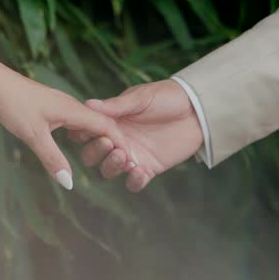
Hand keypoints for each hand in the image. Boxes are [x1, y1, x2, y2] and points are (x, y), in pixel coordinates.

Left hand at [0, 75, 131, 189]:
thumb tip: (69, 183)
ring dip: (101, 137)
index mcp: (74, 111)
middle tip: (123, 162)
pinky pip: (79, 120)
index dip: (120, 143)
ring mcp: (64, 105)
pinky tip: (81, 140)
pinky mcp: (54, 106)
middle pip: (103, 124)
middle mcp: (73, 106)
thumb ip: (52, 159)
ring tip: (108, 154)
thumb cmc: (15, 106)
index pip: (108, 126)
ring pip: (90, 121)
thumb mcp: (34, 136)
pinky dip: (86, 132)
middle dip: (115, 142)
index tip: (130, 160)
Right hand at [69, 79, 203, 191]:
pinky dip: (133, 181)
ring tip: (125, 156)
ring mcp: (132, 155)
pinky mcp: (149, 168)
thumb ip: (116, 106)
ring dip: (112, 166)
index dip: (81, 134)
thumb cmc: (167, 97)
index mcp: (111, 121)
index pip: (85, 132)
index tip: (86, 131)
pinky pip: (134, 182)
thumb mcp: (141, 97)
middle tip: (110, 143)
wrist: (197, 109)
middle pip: (92, 155)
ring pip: (109, 170)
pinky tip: (139, 171)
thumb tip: (88, 104)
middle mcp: (117, 140)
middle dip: (96, 152)